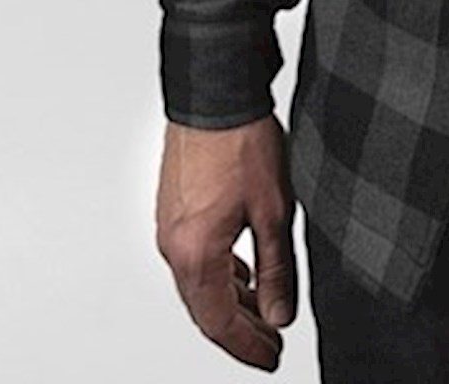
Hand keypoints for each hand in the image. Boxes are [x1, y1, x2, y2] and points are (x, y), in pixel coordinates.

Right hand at [156, 115, 296, 369]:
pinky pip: (194, 257)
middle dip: (239, 331)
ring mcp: (170, 225)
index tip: (271, 358)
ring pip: (199, 282)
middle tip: (270, 345)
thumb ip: (276, 269)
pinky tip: (241, 271)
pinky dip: (219, 273)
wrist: (216, 91)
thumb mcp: (273, 210)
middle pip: (205, 307)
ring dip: (229, 301)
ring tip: (262, 313)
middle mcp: (173, 245)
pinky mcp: (175, 206)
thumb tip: (277, 315)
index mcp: (195, 254)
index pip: (218, 322)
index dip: (246, 347)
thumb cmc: (242, 141)